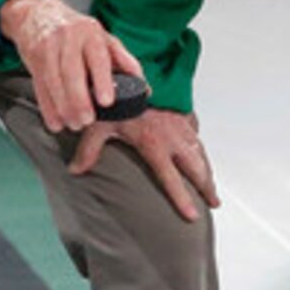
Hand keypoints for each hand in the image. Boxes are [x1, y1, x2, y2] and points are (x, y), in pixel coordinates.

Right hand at [0, 0, 144, 134]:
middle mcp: (67, 39)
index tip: (106, 101)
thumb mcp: (102, 37)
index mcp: (90, 33)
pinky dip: (47, 108)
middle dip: (79, 101)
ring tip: (74, 123)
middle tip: (87, 120)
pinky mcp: (32, 61)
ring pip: (53, 82)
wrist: (37, 12)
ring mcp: (47, 49)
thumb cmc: (74, 29)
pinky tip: (56, 121)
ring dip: (63, 108)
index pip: (97, 57)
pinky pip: (40, 88)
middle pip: (71, 73)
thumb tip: (142, 84)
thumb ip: (123, 59)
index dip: (102, 80)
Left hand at [70, 107, 217, 221]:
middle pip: (196, 169)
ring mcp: (180, 126)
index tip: (193, 215)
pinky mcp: (183, 115)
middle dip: (207, 188)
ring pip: (200, 153)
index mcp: (155, 144)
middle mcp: (173, 138)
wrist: (134, 73)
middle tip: (214, 203)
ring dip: (207, 171)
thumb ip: (89, 150)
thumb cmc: (118, 98)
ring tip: (211, 187)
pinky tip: (200, 156)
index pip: (171, 179)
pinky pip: (196, 135)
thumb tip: (75, 171)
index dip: (182, 199)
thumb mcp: (99, 125)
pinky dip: (200, 149)